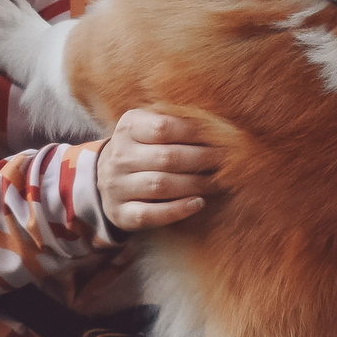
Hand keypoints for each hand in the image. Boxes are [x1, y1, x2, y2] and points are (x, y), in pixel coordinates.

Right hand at [95, 109, 224, 232]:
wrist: (108, 177)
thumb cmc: (144, 148)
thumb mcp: (150, 127)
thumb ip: (177, 122)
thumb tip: (219, 124)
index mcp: (128, 127)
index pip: (164, 127)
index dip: (197, 132)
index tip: (223, 136)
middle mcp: (119, 156)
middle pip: (166, 157)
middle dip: (203, 159)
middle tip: (228, 161)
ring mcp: (116, 186)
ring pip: (160, 185)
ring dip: (196, 184)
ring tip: (218, 182)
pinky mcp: (120, 213)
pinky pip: (150, 214)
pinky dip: (177, 210)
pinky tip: (198, 203)